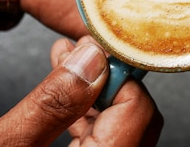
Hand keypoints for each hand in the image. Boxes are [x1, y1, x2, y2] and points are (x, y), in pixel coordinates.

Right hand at [0, 36, 161, 145]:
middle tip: (77, 55)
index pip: (138, 110)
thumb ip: (52, 104)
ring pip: (122, 130)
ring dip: (96, 96)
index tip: (92, 51)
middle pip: (137, 119)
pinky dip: (89, 120)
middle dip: (106, 81)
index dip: (116, 75)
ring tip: (65, 66)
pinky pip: (106, 144)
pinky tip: (66, 101)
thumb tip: (89, 60)